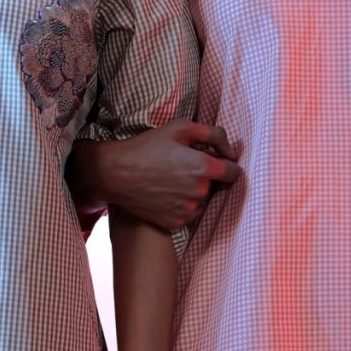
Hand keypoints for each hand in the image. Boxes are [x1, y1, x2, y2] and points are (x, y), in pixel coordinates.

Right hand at [88, 121, 243, 229]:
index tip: (213, 160)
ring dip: (194, 192)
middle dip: (206, 176)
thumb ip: (214, 135)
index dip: (225, 164)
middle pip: (216, 186)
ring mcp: (188, 210)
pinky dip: (183, 205)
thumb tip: (233, 152)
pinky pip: (190, 214)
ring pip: (203, 200)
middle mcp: (199, 192)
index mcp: (204, 168)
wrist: (116, 173)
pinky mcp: (177, 223)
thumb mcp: (181, 128)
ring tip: (171, 180)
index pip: (234, 172)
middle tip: (182, 167)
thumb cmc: (148, 147)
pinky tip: (166, 194)